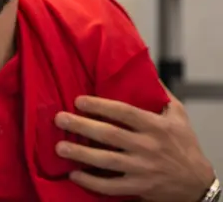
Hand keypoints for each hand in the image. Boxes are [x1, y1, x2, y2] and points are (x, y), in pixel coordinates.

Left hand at [53, 92, 214, 201]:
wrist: (197, 183)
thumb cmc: (185, 145)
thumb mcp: (178, 115)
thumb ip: (160, 93)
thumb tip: (143, 69)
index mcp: (156, 126)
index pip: (124, 112)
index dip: (100, 106)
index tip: (78, 100)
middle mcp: (148, 147)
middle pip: (109, 135)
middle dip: (81, 126)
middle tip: (60, 119)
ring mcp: (142, 169)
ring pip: (106, 161)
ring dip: (80, 154)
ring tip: (59, 148)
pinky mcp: (139, 187)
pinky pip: (110, 186)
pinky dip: (91, 182)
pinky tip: (74, 174)